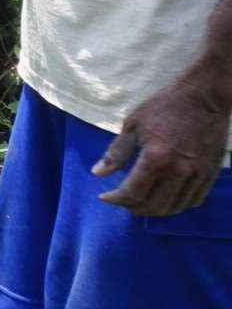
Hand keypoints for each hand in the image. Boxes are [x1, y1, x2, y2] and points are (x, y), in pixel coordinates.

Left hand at [93, 80, 230, 215]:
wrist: (204, 97)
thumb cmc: (165, 107)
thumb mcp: (133, 124)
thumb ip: (117, 152)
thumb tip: (98, 174)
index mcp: (156, 158)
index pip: (133, 192)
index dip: (116, 199)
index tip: (105, 197)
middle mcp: (179, 171)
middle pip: (154, 205)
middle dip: (134, 208)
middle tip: (122, 202)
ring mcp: (198, 174)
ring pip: (175, 207)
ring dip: (155, 210)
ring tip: (141, 204)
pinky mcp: (211, 173)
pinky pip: (195, 199)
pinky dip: (178, 204)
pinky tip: (166, 199)